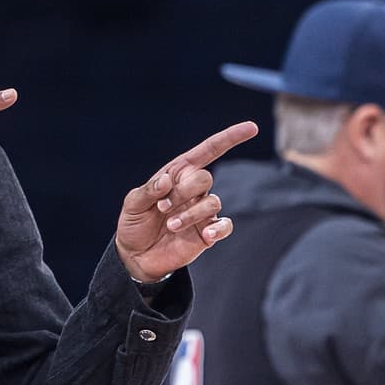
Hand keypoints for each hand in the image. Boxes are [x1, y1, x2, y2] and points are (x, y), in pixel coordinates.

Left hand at [114, 121, 258, 281]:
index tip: (252, 128)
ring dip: (190, 214)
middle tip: (162, 208)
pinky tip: (206, 234)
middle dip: (183, 192)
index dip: (230, 138)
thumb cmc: (134, 224)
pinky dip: (219, 228)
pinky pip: (225, 225)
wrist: (136, 256)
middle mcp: (193, 190)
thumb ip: (148, 190)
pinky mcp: (208, 232)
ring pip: (213, 202)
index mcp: (178, 174)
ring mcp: (202, 212)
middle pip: (204, 178)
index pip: (208, 151)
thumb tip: (167, 180)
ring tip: (171, 225)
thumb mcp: (133, 204)